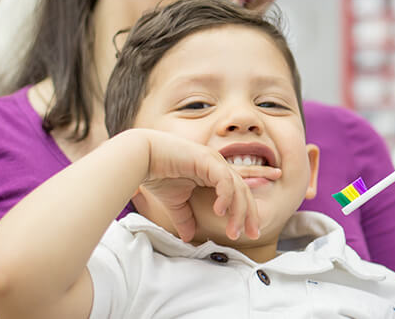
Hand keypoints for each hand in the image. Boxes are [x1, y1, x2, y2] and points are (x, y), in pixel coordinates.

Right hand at [138, 129, 280, 242]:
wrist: (141, 157)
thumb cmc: (158, 174)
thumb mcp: (175, 203)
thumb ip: (185, 218)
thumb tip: (188, 237)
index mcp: (214, 174)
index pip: (238, 193)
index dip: (247, 212)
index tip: (249, 233)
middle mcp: (218, 166)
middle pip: (244, 192)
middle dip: (250, 215)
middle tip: (252, 234)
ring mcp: (214, 161)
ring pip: (237, 188)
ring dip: (239, 211)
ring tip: (233, 231)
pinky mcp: (206, 159)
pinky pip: (224, 179)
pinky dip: (225, 196)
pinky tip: (219, 212)